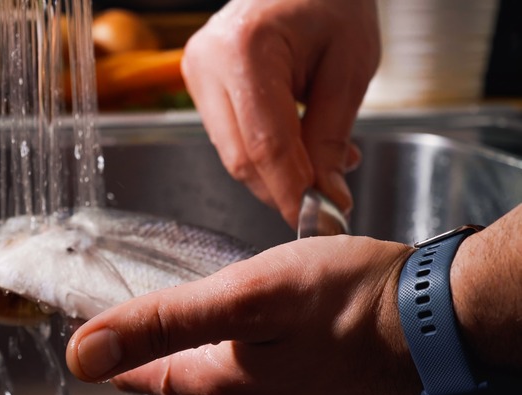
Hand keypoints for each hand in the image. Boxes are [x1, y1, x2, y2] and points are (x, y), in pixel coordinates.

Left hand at [66, 236, 422, 394]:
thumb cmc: (348, 301)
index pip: (149, 375)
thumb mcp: (244, 298)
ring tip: (187, 326)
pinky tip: (254, 331)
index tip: (94, 343)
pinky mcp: (321, 382)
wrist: (440, 319)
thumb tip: (85, 352)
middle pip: (187, 375)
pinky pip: (267, 367)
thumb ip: (165, 322)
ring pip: (228, 371)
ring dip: (203, 348)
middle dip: (158, 353)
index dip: (119, 354)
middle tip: (135, 329)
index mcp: (226, 383)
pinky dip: (247, 347)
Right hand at [181, 0, 379, 227]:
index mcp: (246, 49)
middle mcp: (209, 62)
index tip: (318, 220)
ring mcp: (197, 73)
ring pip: (233, 154)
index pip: (266, 144)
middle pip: (241, 157)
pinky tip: (297, 146)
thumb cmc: (332, 1)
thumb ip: (331, 134)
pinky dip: (264, 154)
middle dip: (283, 189)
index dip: (291, 191)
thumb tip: (326, 195)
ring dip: (276, 173)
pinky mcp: (199, 84)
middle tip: (326, 203)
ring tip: (322, 164)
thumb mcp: (350, 65)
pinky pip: (230, 137)